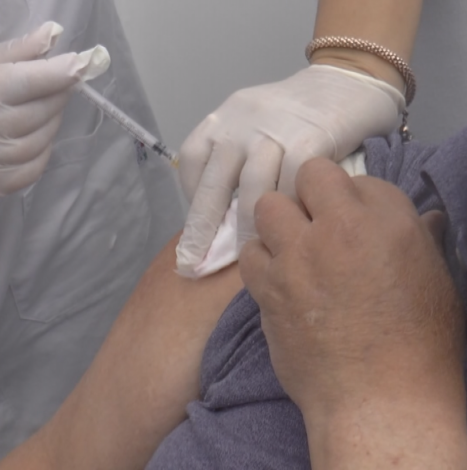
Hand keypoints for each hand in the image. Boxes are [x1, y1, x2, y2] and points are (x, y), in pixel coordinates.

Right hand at [0, 22, 109, 197]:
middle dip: (57, 94)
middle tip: (60, 82)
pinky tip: (34, 136)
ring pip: (39, 141)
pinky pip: (32, 169)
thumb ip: (15, 52)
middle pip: (36, 113)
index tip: (81, 64)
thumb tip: (54, 35)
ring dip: (51, 122)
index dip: (57, 73)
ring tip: (43, 109)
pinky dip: (42, 150)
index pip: (22, 82)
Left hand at [176, 65, 404, 275]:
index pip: (193, 162)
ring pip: (251, 188)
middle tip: (192, 263)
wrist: (352, 74)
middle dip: (201, 228)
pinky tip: (287, 230)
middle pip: (214, 182)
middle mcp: (242, 121)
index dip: (192, 198)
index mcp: (224, 118)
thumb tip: (222, 217)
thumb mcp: (257, 125)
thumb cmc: (301, 114)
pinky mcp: (310, 137)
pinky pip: (290, 183)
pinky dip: (287, 210)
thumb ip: (239, 160)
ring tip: (245, 254)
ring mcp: (275, 128)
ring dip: (245, 227)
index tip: (199, 228)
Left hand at [239, 158, 464, 417]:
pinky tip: (275, 276)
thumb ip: (421, 241)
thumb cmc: (420, 345)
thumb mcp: (437, 282)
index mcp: (387, 220)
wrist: (379, 399)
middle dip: (310, 195)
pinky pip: (249, 253)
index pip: (356, 177)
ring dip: (278, 223)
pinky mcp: (266, 287)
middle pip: (307, 176)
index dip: (351, 198)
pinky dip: (259, 259)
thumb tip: (427, 220)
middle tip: (316, 224)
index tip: (350, 219)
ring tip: (290, 248)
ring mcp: (296, 256)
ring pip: (268, 207)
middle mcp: (337, 228)